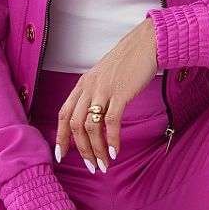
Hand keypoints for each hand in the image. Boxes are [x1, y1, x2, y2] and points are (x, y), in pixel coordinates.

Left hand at [55, 18, 158, 173]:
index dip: (60, 137)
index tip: (61, 155)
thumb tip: (95, 117)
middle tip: (91, 166)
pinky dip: (111, 140)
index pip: (64, 114)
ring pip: (91, 126)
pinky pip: (111, 122)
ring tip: (104, 164)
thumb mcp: (105, 76)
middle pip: (75, 125)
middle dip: (81, 150)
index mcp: (83, 84)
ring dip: (96, 150)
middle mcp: (89, 87)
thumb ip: (96, 93)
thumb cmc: (129, 61)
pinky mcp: (120, 93)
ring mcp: (103, 90)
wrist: (148, 43)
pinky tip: (115, 152)